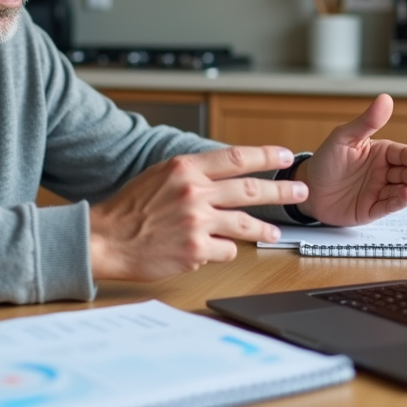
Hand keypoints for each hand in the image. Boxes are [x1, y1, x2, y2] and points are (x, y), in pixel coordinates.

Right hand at [88, 146, 308, 280]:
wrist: (105, 239)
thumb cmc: (129, 209)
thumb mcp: (159, 176)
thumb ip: (193, 173)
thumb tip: (225, 173)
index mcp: (185, 168)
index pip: (236, 157)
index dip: (265, 156)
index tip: (284, 156)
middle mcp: (194, 192)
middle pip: (251, 190)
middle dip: (281, 191)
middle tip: (300, 191)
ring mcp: (197, 223)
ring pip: (245, 224)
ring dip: (263, 229)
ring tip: (274, 233)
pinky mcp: (196, 250)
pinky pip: (226, 250)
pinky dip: (225, 250)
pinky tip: (215, 250)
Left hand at [296, 94, 406, 225]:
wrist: (307, 188)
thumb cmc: (326, 160)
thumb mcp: (344, 137)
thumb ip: (366, 122)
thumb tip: (385, 99)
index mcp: (381, 153)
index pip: (406, 155)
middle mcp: (385, 172)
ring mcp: (380, 191)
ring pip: (405, 191)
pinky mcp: (373, 209)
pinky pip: (390, 206)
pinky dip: (399, 202)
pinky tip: (405, 196)